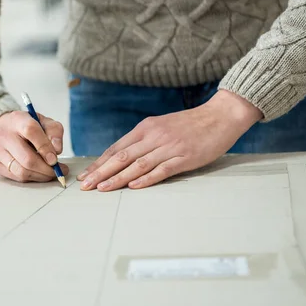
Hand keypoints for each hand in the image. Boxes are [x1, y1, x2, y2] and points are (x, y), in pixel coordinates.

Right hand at [0, 111, 68, 182]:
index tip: (55, 160)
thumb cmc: (25, 126)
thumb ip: (54, 131)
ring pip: (21, 171)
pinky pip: (16, 177)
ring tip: (50, 174)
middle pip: (27, 158)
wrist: (1, 127)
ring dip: (40, 176)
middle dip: (46, 169)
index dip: (45, 148)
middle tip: (58, 171)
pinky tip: (37, 173)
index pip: (31, 132)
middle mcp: (4, 134)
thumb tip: (57, 150)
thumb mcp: (43, 121)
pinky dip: (31, 178)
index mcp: (18, 119)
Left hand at [77, 90, 262, 190]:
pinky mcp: (185, 157)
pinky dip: (146, 179)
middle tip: (84, 186)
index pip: (116, 149)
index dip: (99, 163)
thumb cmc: (189, 124)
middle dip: (100, 173)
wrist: (221, 116)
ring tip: (101, 189)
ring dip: (117, 178)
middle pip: (121, 157)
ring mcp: (169, 147)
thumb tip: (120, 157)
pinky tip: (133, 186)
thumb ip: (142, 140)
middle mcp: (154, 137)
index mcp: (145, 129)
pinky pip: (162, 170)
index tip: (84, 175)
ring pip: (137, 165)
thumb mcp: (161, 127)